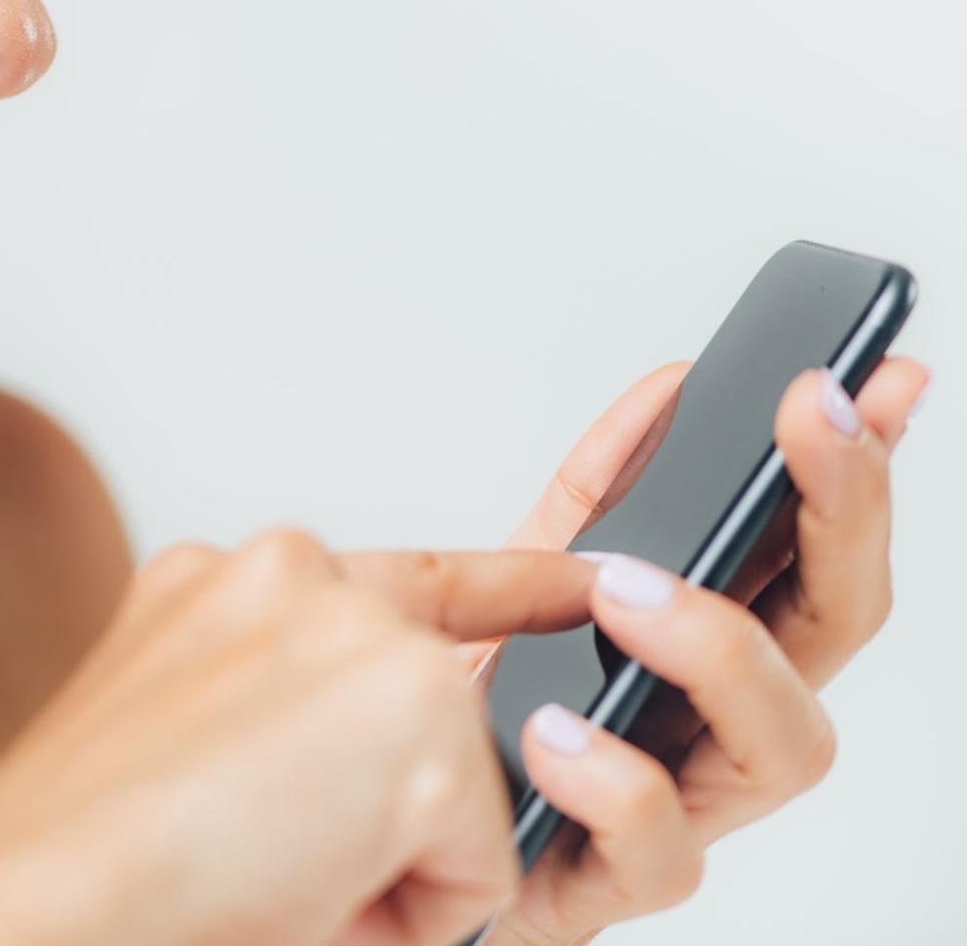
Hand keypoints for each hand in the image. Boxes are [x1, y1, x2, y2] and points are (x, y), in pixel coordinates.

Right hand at [0, 537, 600, 945]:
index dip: (495, 590)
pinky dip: (411, 908)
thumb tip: (344, 777)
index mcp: (216, 583)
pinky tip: (308, 893)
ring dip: (385, 853)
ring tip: (271, 871)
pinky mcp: (420, 705)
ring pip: (450, 782)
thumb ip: (264, 709)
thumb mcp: (167, 737)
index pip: (390, 580)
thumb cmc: (80, 856)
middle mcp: (285, 574)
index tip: (573, 572)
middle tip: (268, 848)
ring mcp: (357, 627)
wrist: (36, 901)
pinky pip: (477, 856)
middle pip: (424, 702)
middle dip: (382, 801)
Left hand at [483, 357, 932, 944]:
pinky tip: (555, 729)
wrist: (382, 825)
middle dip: (842, 512)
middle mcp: (719, 723)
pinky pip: (658, 849)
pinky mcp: (611, 881)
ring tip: (623, 587)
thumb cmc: (471, 713)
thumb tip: (673, 388)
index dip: (860, 469)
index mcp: (712, 645)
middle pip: (837, 627)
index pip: (819, 550)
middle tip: (803, 422)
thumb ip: (602, 491)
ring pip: (786, 743)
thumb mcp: (526, 577)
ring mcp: (683, 804)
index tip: (875, 375)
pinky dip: (615, 780)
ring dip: (719, 645)